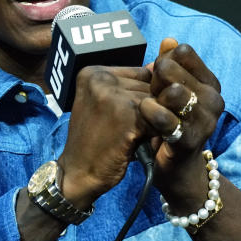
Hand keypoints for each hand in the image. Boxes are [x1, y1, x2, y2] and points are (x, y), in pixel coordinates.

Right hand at [57, 65, 153, 210]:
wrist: (79, 173)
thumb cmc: (94, 142)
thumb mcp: (105, 105)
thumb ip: (129, 86)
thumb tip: (162, 66)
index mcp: (93, 73)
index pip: (141, 73)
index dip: (143, 98)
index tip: (129, 116)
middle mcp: (100, 78)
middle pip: (149, 86)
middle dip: (150, 109)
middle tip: (131, 130)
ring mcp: (112, 94)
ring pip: (156, 102)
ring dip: (154, 121)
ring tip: (134, 136)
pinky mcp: (126, 114)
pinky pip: (159, 117)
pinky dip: (155, 132)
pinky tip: (140, 143)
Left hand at [140, 38, 224, 209]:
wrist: (176, 169)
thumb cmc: (169, 125)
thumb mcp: (169, 92)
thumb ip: (170, 66)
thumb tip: (169, 40)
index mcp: (210, 83)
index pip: (184, 53)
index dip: (163, 61)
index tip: (156, 76)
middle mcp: (214, 100)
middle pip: (174, 70)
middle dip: (154, 79)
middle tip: (148, 93)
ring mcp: (205, 121)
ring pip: (174, 93)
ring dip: (153, 96)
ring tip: (145, 105)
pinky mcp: (190, 141)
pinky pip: (167, 120)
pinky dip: (151, 114)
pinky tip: (144, 114)